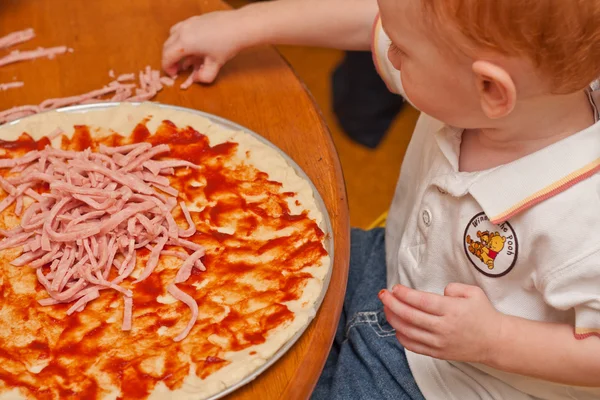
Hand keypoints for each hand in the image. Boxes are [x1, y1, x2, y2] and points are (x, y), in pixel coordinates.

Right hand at [162, 11, 245, 83]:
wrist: (239, 26)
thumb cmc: (227, 45)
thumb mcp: (215, 65)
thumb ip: (204, 76)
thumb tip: (196, 79)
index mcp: (185, 44)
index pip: (167, 57)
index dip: (168, 68)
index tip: (173, 75)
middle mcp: (182, 31)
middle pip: (167, 46)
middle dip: (169, 59)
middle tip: (177, 69)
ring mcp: (188, 22)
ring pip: (172, 35)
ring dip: (173, 47)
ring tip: (183, 56)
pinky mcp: (195, 18)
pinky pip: (181, 28)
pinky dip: (180, 38)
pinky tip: (192, 45)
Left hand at [379, 283, 503, 363]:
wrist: (495, 341)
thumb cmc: (483, 314)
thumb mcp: (473, 292)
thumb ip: (453, 287)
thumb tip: (439, 292)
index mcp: (451, 310)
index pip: (421, 301)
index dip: (404, 294)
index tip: (395, 288)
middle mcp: (443, 327)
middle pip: (410, 315)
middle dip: (392, 303)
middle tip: (383, 294)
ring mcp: (439, 342)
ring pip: (408, 331)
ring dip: (393, 319)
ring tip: (387, 308)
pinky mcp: (438, 353)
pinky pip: (414, 346)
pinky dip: (401, 336)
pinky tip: (397, 326)